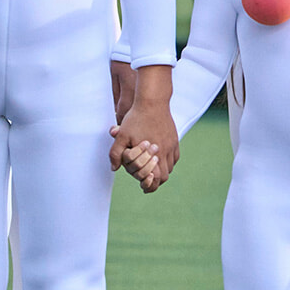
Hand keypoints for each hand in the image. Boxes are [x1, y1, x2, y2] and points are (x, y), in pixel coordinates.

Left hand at [109, 66, 178, 185]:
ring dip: (162, 171)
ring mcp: (172, 145)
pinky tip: (161, 157)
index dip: (150, 186)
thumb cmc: (136, 119)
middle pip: (165, 176)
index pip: (156, 179)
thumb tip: (114, 168)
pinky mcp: (175, 138)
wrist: (152, 102)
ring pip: (171, 166)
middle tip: (148, 180)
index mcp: (153, 154)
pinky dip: (169, 161)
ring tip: (153, 170)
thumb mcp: (121, 136)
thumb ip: (116, 154)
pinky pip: (175, 156)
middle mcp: (165, 152)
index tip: (144, 188)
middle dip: (156, 181)